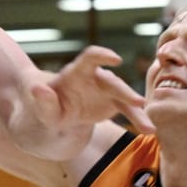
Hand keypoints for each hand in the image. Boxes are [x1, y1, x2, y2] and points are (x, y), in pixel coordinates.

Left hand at [32, 45, 152, 134]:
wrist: (56, 118)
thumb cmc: (46, 110)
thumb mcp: (42, 110)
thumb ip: (43, 101)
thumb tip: (37, 89)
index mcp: (75, 74)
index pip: (89, 58)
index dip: (102, 55)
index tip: (115, 59)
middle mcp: (93, 78)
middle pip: (111, 80)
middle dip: (124, 90)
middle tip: (137, 102)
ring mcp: (105, 90)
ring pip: (124, 96)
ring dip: (136, 110)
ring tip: (149, 128)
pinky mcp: (113, 102)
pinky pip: (128, 109)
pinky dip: (138, 118)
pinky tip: (149, 130)